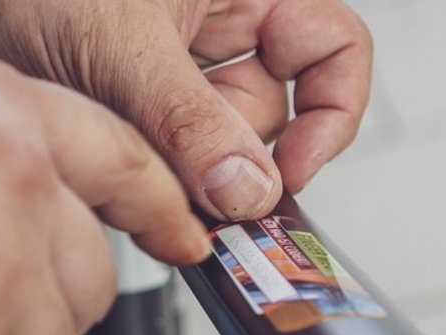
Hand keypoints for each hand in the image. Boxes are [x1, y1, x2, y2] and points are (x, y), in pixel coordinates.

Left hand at [0, 0, 371, 220]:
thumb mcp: (121, 44)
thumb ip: (191, 123)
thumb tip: (249, 191)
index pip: (329, 50)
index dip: (326, 117)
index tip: (285, 177)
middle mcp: (212, 27)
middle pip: (265, 113)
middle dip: (231, 159)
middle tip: (196, 196)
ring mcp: (169, 71)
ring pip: (210, 145)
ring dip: (181, 175)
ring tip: (135, 170)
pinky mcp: (129, 105)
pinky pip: (162, 158)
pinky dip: (147, 180)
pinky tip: (116, 176)